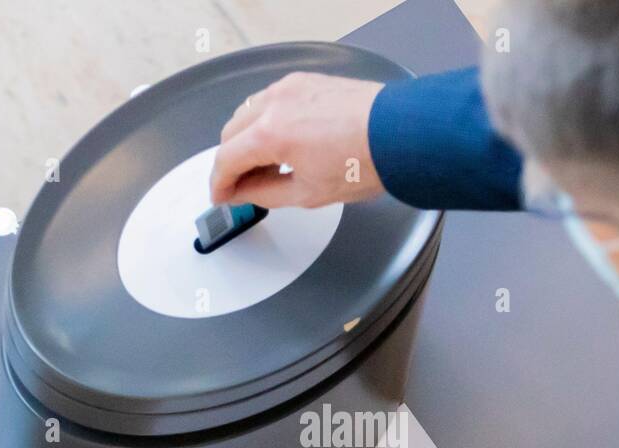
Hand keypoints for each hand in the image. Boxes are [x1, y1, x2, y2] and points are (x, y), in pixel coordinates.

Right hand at [209, 72, 385, 208]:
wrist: (399, 135)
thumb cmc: (365, 161)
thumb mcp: (307, 193)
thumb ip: (264, 193)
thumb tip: (244, 193)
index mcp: (270, 133)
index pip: (226, 159)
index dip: (219, 184)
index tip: (222, 196)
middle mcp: (275, 103)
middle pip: (231, 133)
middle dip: (232, 161)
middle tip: (243, 186)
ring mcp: (290, 87)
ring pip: (248, 113)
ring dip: (248, 139)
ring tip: (268, 166)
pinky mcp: (306, 81)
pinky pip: (272, 100)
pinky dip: (267, 120)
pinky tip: (284, 141)